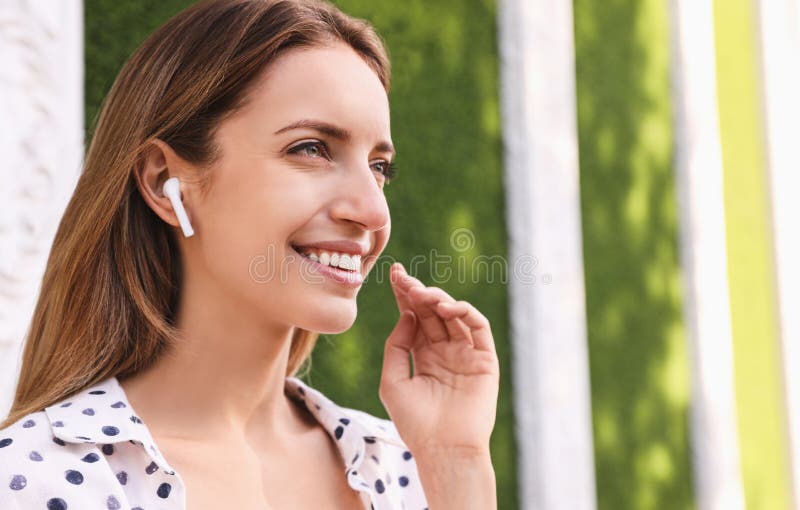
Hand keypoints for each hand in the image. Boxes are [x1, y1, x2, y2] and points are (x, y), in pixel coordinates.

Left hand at [379, 262, 499, 455]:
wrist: (443, 449)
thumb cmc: (415, 422)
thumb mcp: (393, 380)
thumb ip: (396, 346)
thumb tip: (407, 315)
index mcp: (424, 356)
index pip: (415, 318)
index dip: (405, 296)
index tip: (395, 274)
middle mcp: (445, 351)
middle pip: (432, 312)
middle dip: (418, 292)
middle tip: (404, 278)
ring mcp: (466, 354)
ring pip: (454, 316)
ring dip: (438, 300)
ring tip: (421, 294)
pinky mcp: (485, 360)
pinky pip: (479, 327)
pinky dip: (465, 312)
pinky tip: (446, 307)